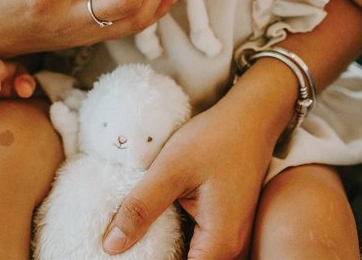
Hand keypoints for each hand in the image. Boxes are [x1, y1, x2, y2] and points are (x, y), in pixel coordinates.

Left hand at [101, 63, 296, 258]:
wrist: (250, 116)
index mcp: (218, 244)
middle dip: (153, 252)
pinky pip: (195, 241)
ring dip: (162, 246)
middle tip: (121, 239)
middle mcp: (228, 248)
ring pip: (189, 255)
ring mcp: (228, 235)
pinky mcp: (223, 222)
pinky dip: (172, 234)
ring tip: (131, 230)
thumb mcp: (171, 169)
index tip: (123, 252)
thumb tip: (111, 245)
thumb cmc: (216, 138)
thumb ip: (142, 207)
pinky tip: (151, 219)